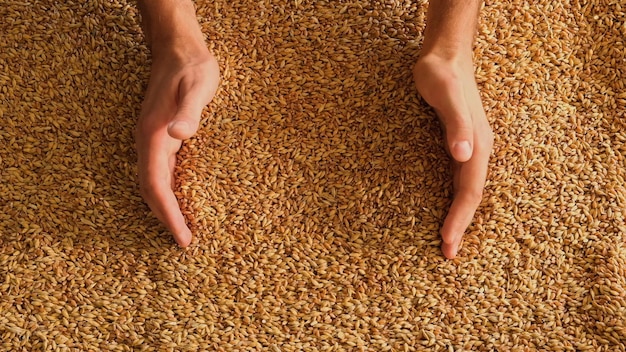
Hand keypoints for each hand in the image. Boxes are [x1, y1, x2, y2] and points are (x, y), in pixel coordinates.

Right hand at [136, 47, 219, 246]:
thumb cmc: (192, 68)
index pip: (156, 186)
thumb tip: (180, 136)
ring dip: (165, 207)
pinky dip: (169, 192)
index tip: (183, 237)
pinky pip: (161, 172)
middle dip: (165, 218)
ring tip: (182, 228)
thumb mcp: (197, 87)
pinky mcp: (162, 136)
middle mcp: (148, 142)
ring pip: (154, 183)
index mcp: (154, 136)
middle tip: (185, 241)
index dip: (168, 214)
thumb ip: (189, 112)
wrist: (179, 49)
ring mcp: (153, 140)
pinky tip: (182, 199)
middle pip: (151, 191)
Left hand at [413, 54, 492, 258]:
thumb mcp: (446, 96)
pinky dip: (454, 199)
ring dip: (459, 216)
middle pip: (471, 196)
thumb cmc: (442, 74)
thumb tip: (464, 156)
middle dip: (460, 225)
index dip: (460, 217)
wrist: (445, 56)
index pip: (470, 190)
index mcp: (478, 144)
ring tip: (449, 240)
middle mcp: (477, 150)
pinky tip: (448, 208)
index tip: (447, 241)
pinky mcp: (458, 144)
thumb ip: (456, 125)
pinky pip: (459, 180)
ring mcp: (470, 148)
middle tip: (447, 254)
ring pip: (467, 190)